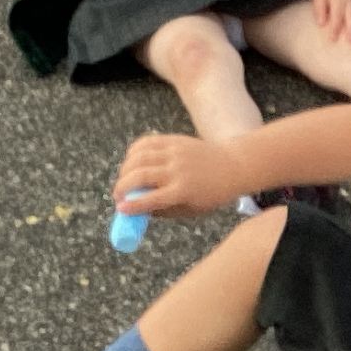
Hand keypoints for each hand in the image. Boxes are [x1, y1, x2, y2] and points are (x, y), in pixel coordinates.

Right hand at [114, 131, 241, 218]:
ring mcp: (175, 152)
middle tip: (118, 195)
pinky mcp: (174, 140)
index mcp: (183, 191)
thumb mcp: (191, 209)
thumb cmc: (210, 194)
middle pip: (141, 175)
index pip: (153, 199)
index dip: (133, 205)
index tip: (120, 208)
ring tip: (124, 180)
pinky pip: (146, 142)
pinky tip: (131, 162)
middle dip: (123, 186)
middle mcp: (178, 170)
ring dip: (125, 170)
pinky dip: (133, 152)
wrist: (232, 165)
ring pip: (139, 157)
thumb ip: (164, 210)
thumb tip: (137, 210)